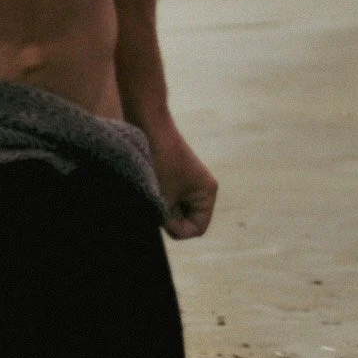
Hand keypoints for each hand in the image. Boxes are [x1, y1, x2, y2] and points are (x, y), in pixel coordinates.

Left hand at [148, 123, 217, 238]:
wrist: (150, 128)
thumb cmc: (159, 163)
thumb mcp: (162, 198)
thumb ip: (167, 221)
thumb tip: (165, 228)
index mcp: (208, 193)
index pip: (197, 229)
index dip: (177, 229)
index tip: (162, 214)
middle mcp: (204, 188)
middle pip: (189, 221)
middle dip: (170, 219)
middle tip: (156, 203)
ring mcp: (191, 183)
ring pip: (178, 211)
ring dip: (164, 209)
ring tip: (153, 195)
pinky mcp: (178, 179)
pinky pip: (172, 200)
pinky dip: (161, 200)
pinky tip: (152, 189)